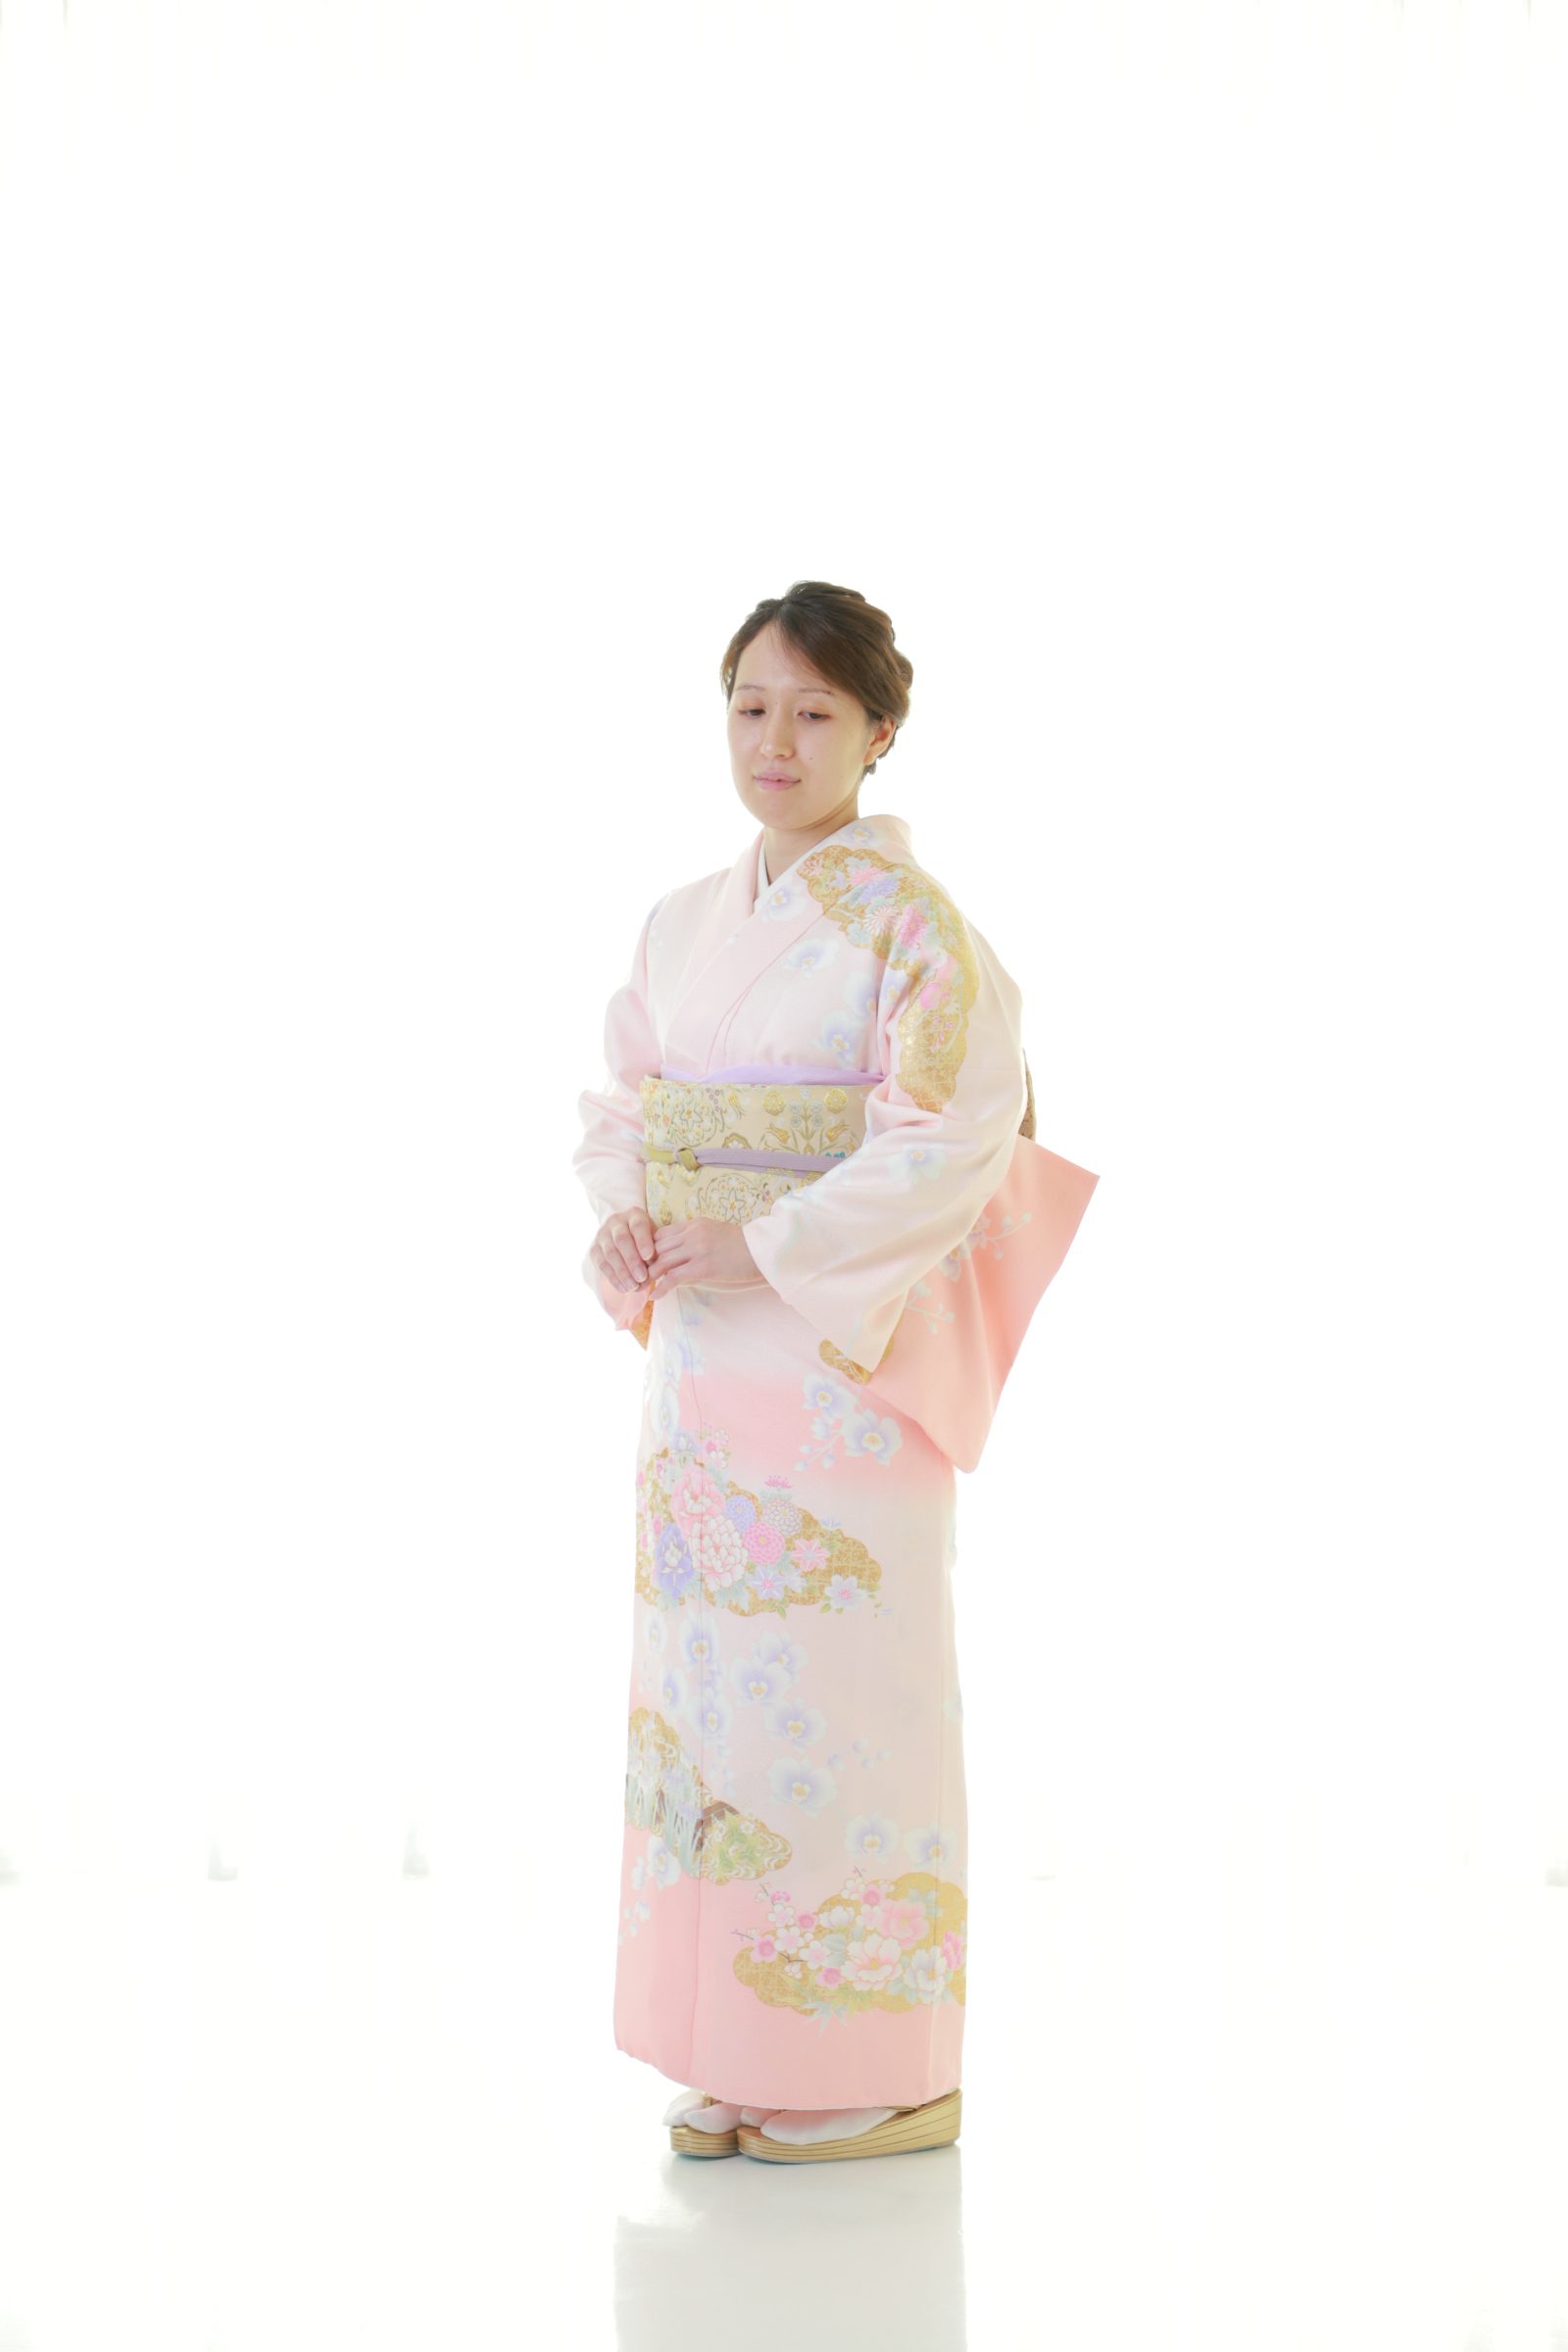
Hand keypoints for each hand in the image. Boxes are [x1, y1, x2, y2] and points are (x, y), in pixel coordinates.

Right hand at [591, 1205, 658, 1293]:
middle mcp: (616, 1221)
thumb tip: (661, 1268)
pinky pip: (602, 1264)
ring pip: (610, 1253)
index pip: (638, 1225)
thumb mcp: (655, 1237)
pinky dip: (613, 1278)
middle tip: (642, 1277)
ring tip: (634, 1287)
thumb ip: (657, 1249)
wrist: (624, 1236)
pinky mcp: (594, 1249)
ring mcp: (602, 1234)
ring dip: (622, 1272)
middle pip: (622, 1240)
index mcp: (634, 1214)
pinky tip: (623, 1289)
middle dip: (632, 1260)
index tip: (649, 1257)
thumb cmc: (647, 1239)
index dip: (643, 1241)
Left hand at [648, 1216, 766, 1294]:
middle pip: (657, 1247)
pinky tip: (654, 1297)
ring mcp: (697, 1250)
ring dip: (649, 1276)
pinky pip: (674, 1277)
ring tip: (641, 1288)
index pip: (661, 1234)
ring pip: (662, 1262)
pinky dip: (661, 1287)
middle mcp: (692, 1234)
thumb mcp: (714, 1234)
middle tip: (637, 1277)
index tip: (645, 1263)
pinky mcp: (702, 1267)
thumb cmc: (741, 1246)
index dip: (649, 1249)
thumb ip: (695, 1239)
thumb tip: (678, 1255)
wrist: (762, 1252)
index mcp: (694, 1224)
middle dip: (645, 1263)